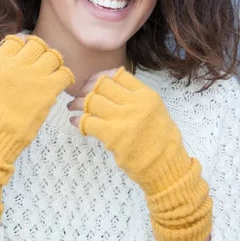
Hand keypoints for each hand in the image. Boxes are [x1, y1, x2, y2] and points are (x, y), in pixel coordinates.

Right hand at [0, 33, 74, 229]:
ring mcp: (33, 76)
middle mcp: (17, 65)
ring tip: (51, 74)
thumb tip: (11, 62)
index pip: (18, 40)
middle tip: (41, 64)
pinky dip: (65, 77)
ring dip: (53, 63)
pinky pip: (64, 74)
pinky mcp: (47, 91)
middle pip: (37, 45)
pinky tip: (60, 84)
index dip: (24, 44)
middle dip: (40, 52)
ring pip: (53, 56)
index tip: (26, 52)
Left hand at [67, 65, 211, 240]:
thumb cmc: (160, 140)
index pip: (118, 74)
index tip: (93, 83)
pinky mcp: (112, 135)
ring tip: (73, 107)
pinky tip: (75, 122)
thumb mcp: (155, 110)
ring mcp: (123, 118)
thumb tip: (107, 86)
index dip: (101, 76)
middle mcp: (135, 103)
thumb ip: (135, 97)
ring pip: (92, 101)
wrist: (165, 166)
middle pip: (102, 85)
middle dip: (87, 88)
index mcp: (146, 95)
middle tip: (79, 95)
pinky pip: (87, 121)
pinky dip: (78, 121)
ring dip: (78, 103)